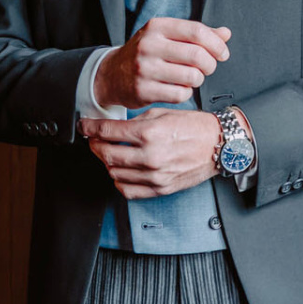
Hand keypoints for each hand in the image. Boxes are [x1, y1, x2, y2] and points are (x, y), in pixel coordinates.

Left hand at [80, 108, 221, 198]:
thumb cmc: (194, 126)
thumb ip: (135, 122)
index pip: (107, 132)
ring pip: (114, 174)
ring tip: (109, 153)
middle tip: (94, 139)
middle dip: (95, 145)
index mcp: (149, 133)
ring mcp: (155, 176)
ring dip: (106, 163)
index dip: (90, 128)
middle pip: (106, 155)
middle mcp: (150, 156)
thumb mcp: (162, 113)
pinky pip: (128, 190)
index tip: (84, 126)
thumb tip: (113, 127)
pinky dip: (118, 181)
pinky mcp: (160, 188)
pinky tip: (121, 171)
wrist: (218, 145)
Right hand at [93, 17, 230, 109]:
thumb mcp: (167, 36)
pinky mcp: (143, 91)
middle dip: (211, 64)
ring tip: (192, 77)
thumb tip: (226, 33)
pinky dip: (186, 93)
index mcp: (157, 26)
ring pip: (192, 77)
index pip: (197, 31)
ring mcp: (144, 69)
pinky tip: (179, 88)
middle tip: (208, 68)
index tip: (223, 53)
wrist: (112, 74)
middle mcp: (149, 45)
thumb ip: (197, 34)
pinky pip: (180, 94)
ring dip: (198, 80)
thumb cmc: (147, 53)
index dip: (216, 44)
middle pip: (198, 56)